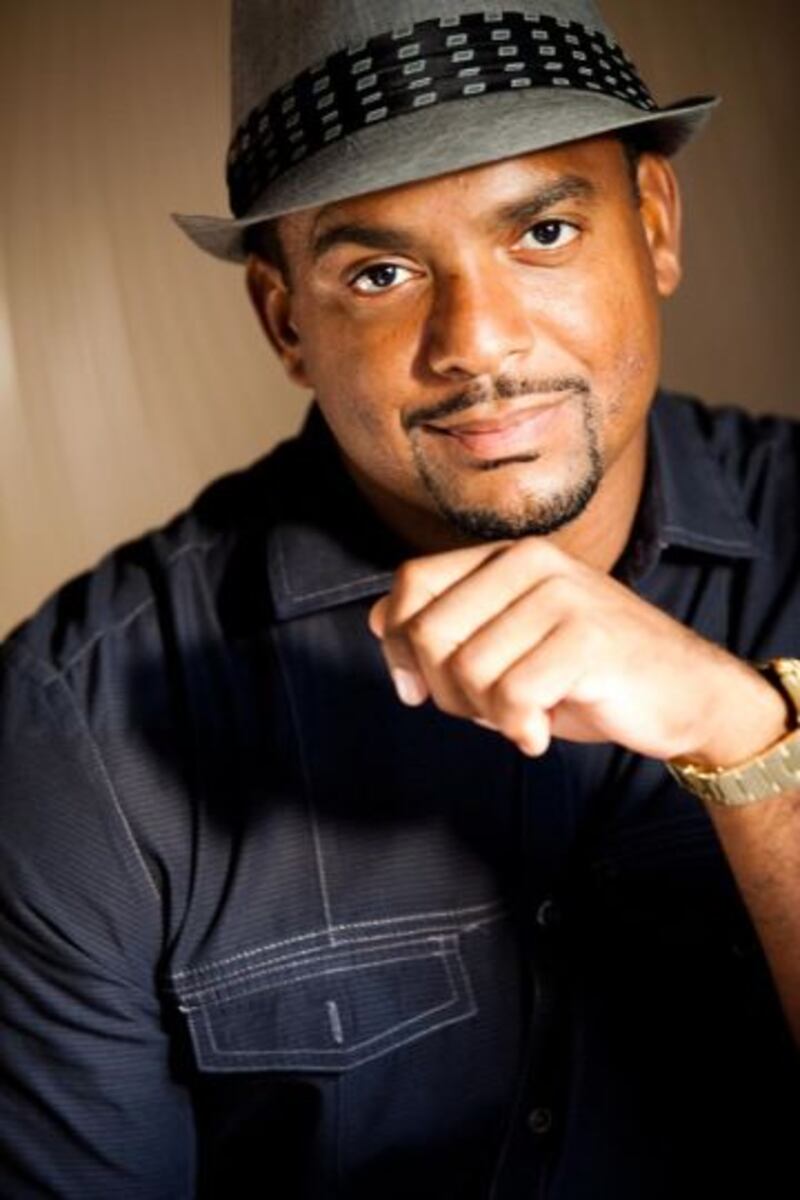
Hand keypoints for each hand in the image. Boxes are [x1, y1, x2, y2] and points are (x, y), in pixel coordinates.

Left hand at [368, 539, 786, 764]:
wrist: (687, 694)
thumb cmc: (587, 675)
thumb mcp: (509, 646)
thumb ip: (448, 631)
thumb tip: (380, 624)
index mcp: (507, 557)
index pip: (411, 584)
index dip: (399, 644)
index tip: (417, 687)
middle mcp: (532, 562)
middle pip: (429, 631)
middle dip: (442, 690)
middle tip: (484, 712)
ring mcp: (563, 595)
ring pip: (467, 669)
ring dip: (485, 716)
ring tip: (522, 719)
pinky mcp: (589, 637)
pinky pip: (513, 696)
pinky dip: (519, 730)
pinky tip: (542, 732)